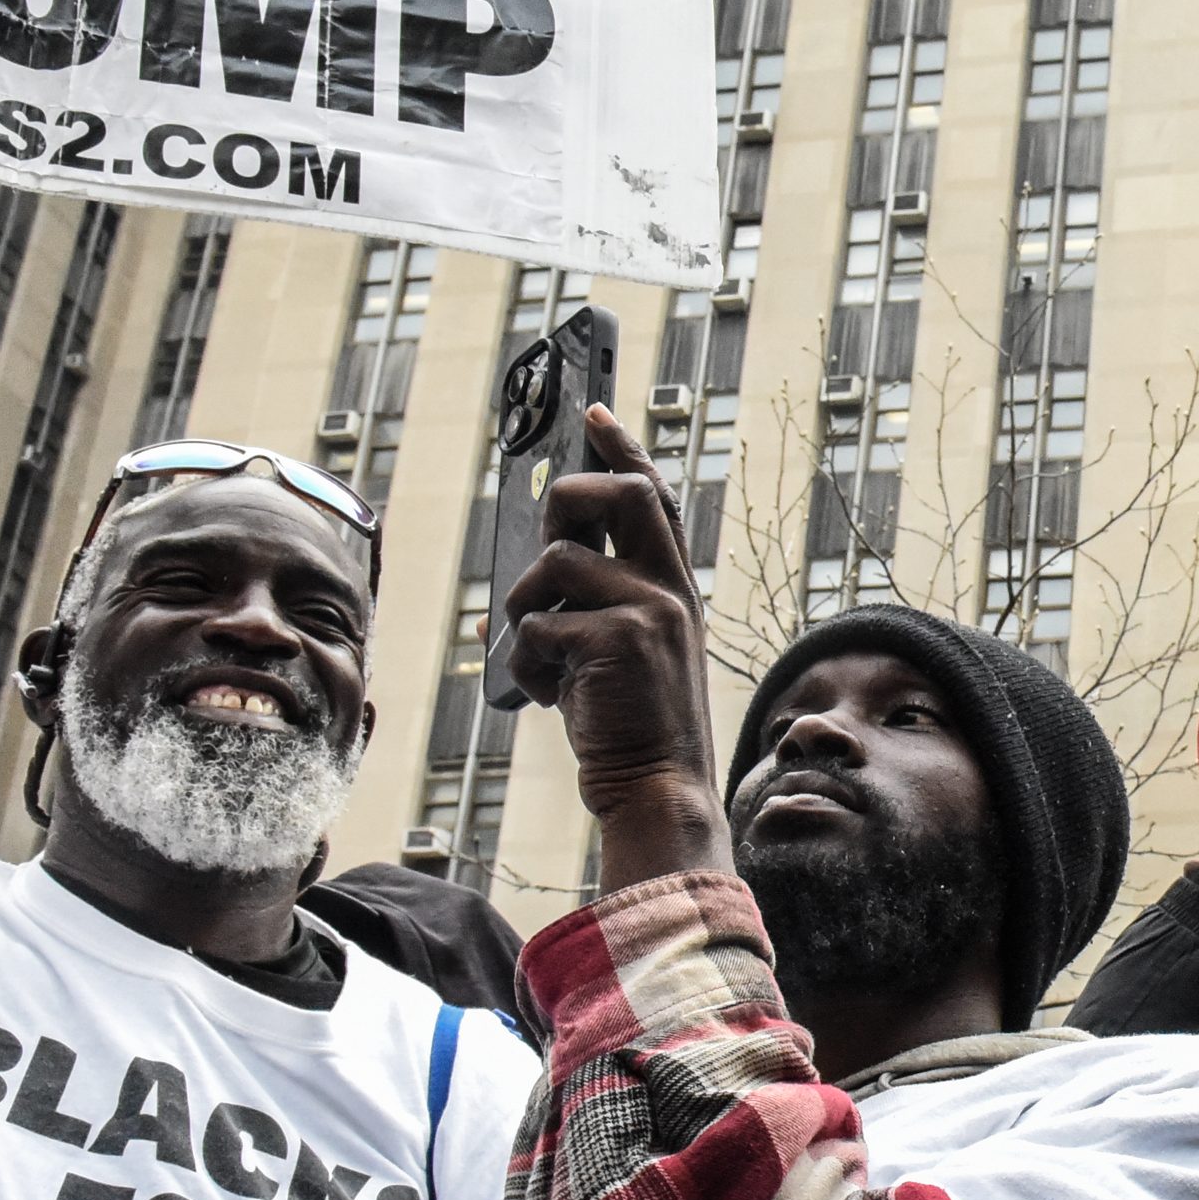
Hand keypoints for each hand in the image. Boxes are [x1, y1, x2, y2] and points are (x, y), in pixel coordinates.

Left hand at [505, 405, 725, 889]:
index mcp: (674, 588)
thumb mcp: (628, 654)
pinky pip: (536, 625)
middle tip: (547, 534)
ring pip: (553, 565)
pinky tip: (548, 696)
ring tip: (541, 658)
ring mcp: (648, 611)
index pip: (653, 497)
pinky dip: (524, 663)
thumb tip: (527, 582)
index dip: (622, 448)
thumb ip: (594, 607)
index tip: (593, 411)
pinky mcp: (616, 640)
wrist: (659, 788)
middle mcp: (669, 589)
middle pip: (617, 493)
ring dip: (524, 608)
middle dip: (566, 498)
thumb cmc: (633, 727)